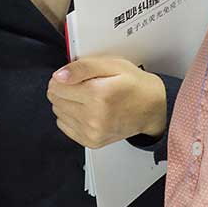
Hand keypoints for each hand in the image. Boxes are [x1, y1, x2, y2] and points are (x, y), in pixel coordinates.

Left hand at [46, 57, 166, 148]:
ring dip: (67, 103)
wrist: (152, 108)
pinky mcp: (91, 141)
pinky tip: (86, 110)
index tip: (72, 75)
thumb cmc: (134, 85)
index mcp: (98, 94)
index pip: (56, 86)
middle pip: (55, 100)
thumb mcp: (111, 64)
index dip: (61, 77)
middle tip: (82, 85)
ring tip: (87, 98)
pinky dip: (71, 116)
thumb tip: (59, 76)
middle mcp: (94, 117)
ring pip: (58, 113)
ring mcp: (92, 132)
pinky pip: (65, 126)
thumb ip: (82, 67)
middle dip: (64, 89)